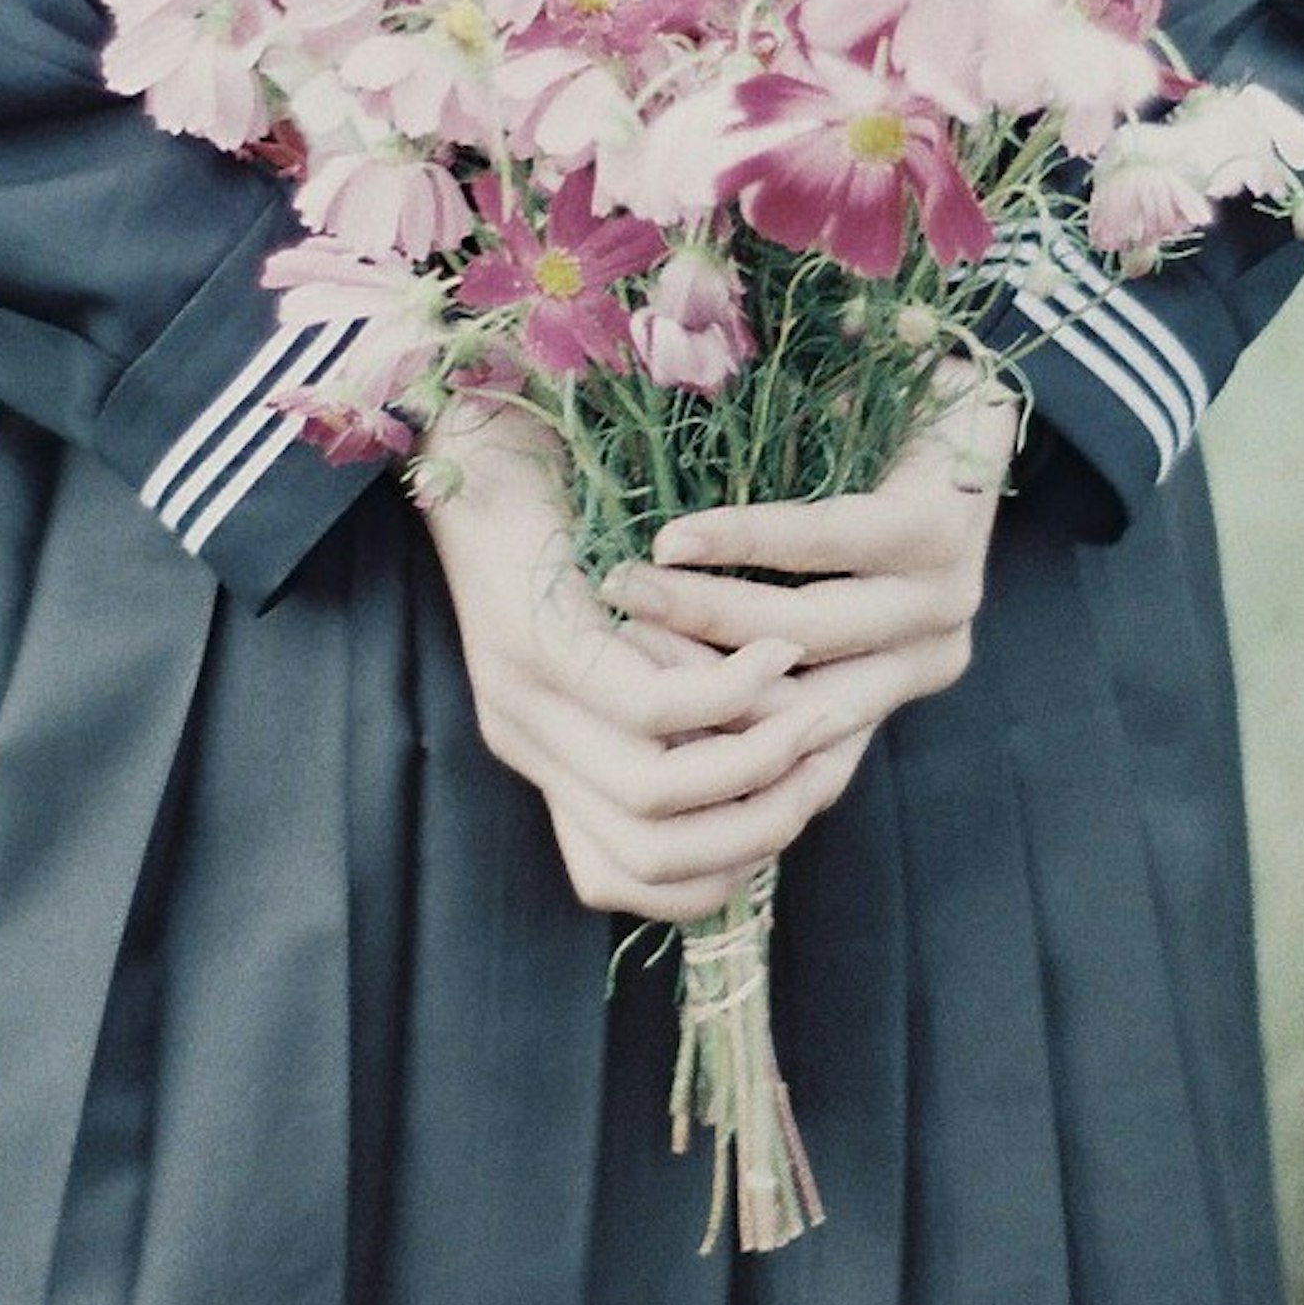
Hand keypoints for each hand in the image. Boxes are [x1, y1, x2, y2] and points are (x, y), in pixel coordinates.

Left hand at [411, 389, 858, 923]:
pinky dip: (731, 689)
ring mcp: (522, 695)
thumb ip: (674, 705)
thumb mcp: (624, 631)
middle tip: (823, 762)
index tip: (794, 802)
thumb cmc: (569, 513)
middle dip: (760, 825)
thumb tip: (771, 766)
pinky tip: (776, 648)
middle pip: (652, 858)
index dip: (725, 869)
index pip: (628, 880)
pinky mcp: (540, 639)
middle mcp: (524, 741)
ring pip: (658, 793)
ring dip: (757, 758)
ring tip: (812, 704)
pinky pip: (655, 705)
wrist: (480, 423)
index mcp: (543, 754)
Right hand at [597, 356, 1017, 792]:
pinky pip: (823, 544)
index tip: (606, 711)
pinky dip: (742, 540)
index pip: (786, 741)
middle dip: (681, 681)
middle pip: (787, 701)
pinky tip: (677, 540)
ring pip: (799, 630)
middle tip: (593, 654)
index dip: (695, 731)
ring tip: (620, 588)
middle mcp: (931, 657)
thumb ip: (752, 645)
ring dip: (699, 609)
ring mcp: (944, 596)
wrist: (957, 386)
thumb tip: (651, 730)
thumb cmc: (858, 482)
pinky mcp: (937, 528)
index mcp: (896, 682)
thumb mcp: (806, 582)